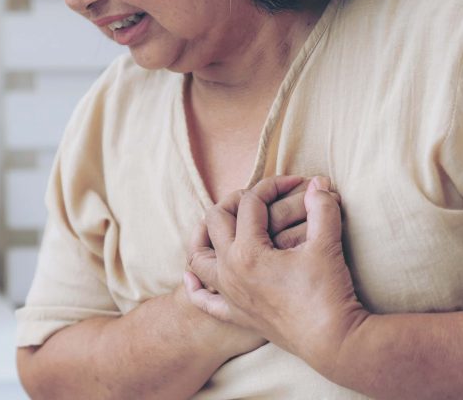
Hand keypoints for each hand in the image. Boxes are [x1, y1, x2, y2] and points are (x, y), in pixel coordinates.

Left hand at [185, 176, 368, 367]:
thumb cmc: (329, 293)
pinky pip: (204, 300)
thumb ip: (322, 209)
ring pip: (198, 257)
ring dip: (205, 236)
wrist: (333, 342)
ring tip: (222, 225)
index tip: (295, 183)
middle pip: (215, 220)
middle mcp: (229, 270)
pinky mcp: (236, 315)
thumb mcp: (327, 245)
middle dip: (235, 201)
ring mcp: (229, 294)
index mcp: (247, 251)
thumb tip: (319, 182)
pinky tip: (192, 276)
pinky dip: (195, 286)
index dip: (272, 186)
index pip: (250, 204)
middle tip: (260, 198)